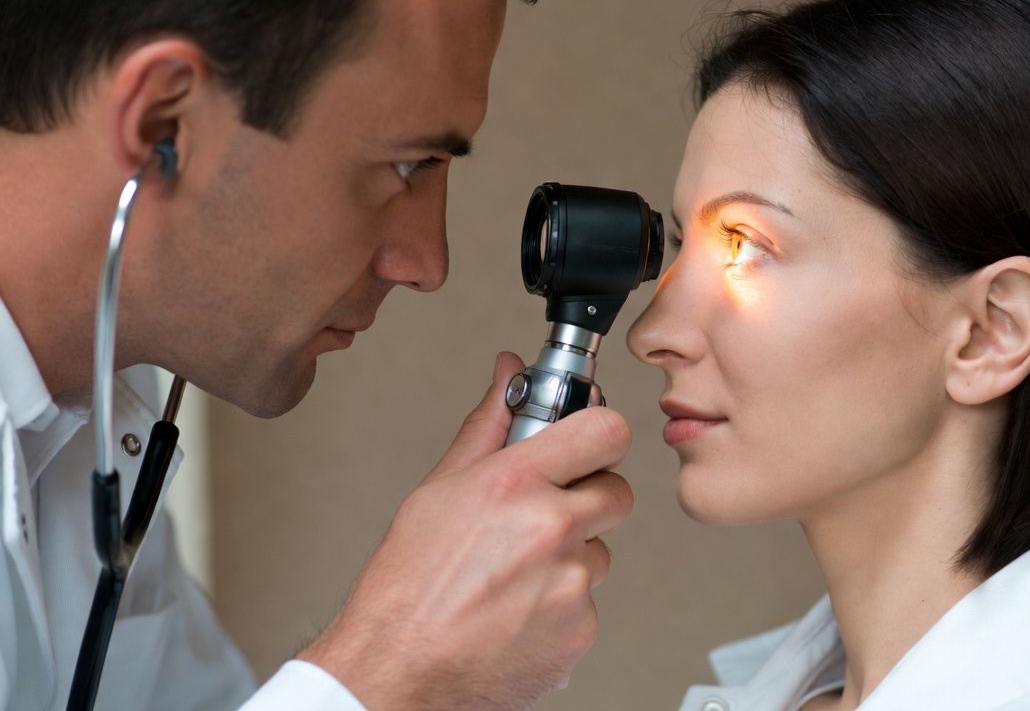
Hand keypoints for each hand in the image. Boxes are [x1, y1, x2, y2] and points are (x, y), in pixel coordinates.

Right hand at [297, 352, 633, 709]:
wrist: (397, 675)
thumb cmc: (407, 588)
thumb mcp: (438, 491)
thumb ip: (488, 427)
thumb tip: (509, 371)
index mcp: (514, 484)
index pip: (605, 430)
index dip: (601, 433)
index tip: (589, 443)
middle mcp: (551, 528)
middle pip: (617, 492)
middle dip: (587, 498)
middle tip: (543, 515)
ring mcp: (571, 583)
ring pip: (599, 551)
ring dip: (570, 557)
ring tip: (513, 574)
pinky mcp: (581, 630)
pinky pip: (589, 601)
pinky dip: (562, 605)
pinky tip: (518, 610)